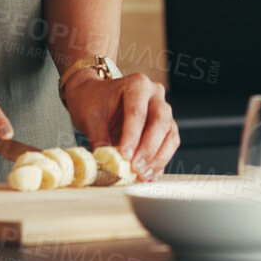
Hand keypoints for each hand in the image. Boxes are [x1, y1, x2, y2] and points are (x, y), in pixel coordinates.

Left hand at [62, 70, 178, 180]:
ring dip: (158, 158)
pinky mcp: (165, 126)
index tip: (125, 155)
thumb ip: (99, 139)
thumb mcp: (91, 118)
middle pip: (160, 122)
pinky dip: (160, 161)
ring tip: (143, 175)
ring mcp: (163, 110)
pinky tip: (149, 175)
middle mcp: (155, 95)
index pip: (137, 112)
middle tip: (136, 168)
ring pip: (170, 135)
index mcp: (136, 85)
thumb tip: (106, 162)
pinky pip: (169, 144)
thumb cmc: (93, 101)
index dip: (132, 136)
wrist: (95, 95)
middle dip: (148, 149)